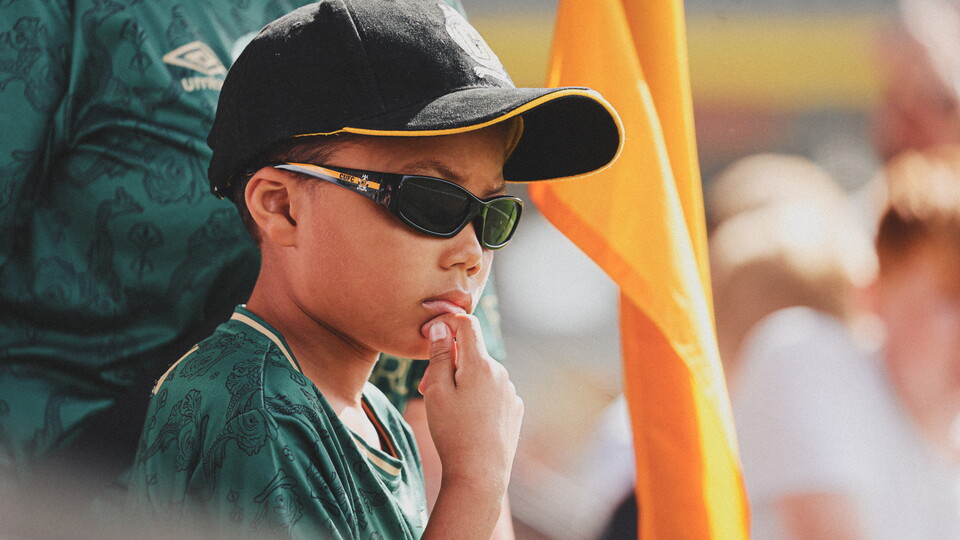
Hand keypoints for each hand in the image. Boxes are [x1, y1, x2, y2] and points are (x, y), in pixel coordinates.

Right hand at [418, 314, 523, 495]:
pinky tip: (467, 420)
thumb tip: (441, 326)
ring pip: (481, 373)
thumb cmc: (452, 432)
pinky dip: (477, 396)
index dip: (446, 321)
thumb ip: (440, 354)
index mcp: (480, 364)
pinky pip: (492, 391)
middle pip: (471, 351)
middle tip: (427, 386)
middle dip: (449, 360)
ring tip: (446, 409)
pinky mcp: (514, 408)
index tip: (429, 332)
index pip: (467, 323)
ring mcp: (510, 391)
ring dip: (462, 380)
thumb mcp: (436, 390)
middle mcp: (500, 372)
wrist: (480, 474)